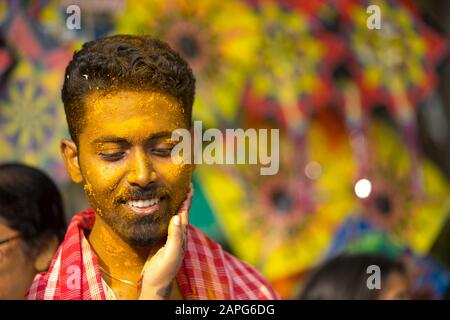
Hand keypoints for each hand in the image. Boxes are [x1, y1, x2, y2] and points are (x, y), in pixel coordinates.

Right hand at [137, 185, 192, 299]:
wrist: (155, 285)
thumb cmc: (163, 271)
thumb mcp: (170, 254)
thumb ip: (175, 237)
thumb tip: (178, 217)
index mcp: (181, 235)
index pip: (185, 212)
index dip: (187, 198)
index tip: (189, 184)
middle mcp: (178, 234)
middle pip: (182, 211)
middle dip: (183, 197)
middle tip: (184, 182)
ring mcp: (170, 237)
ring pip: (174, 216)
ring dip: (175, 203)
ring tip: (175, 191)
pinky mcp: (161, 240)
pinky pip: (166, 222)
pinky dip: (166, 213)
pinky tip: (162, 209)